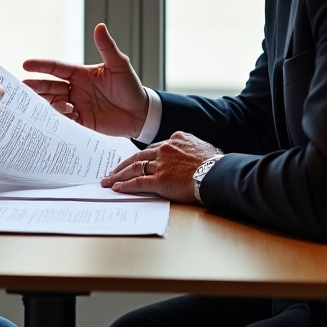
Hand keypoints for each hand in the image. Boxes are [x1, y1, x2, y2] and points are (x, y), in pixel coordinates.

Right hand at [22, 23, 148, 136]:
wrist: (140, 113)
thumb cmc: (130, 87)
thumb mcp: (119, 65)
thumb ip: (107, 47)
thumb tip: (100, 26)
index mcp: (80, 74)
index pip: (56, 68)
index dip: (41, 66)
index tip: (26, 64)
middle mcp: (75, 89)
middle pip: (49, 86)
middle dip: (36, 87)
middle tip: (23, 87)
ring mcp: (76, 105)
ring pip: (53, 103)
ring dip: (49, 103)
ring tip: (55, 104)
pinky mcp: (81, 121)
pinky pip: (64, 119)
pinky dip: (60, 117)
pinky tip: (66, 114)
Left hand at [101, 132, 221, 204]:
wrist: (218, 174)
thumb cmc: (216, 164)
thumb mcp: (203, 147)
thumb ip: (190, 148)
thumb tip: (191, 153)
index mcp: (175, 139)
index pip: (152, 148)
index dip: (140, 157)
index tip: (132, 162)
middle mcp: (165, 149)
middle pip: (138, 156)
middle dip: (122, 165)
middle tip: (111, 172)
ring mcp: (161, 164)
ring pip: (134, 168)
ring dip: (118, 175)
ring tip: (107, 181)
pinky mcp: (160, 180)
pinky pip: (138, 182)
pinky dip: (125, 185)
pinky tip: (117, 188)